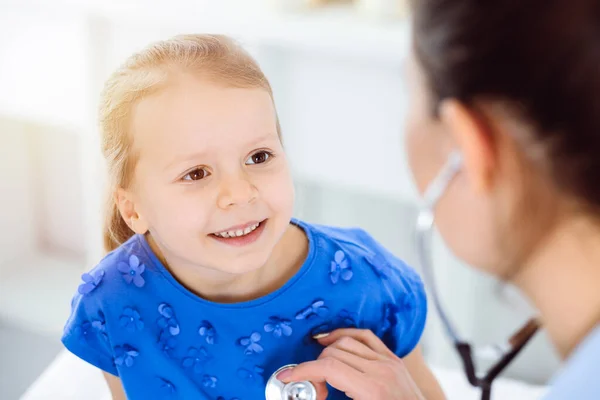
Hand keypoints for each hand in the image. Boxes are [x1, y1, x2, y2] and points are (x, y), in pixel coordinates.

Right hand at [277, 328, 425, 399]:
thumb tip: (312, 393)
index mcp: (372, 389)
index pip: (329, 368)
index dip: (303, 371)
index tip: (288, 377)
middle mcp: (381, 370)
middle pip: (334, 353)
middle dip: (314, 368)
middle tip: (312, 388)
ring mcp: (389, 361)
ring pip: (347, 341)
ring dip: (327, 351)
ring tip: (320, 370)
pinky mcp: (393, 359)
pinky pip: (365, 337)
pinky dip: (346, 335)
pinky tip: (333, 341)